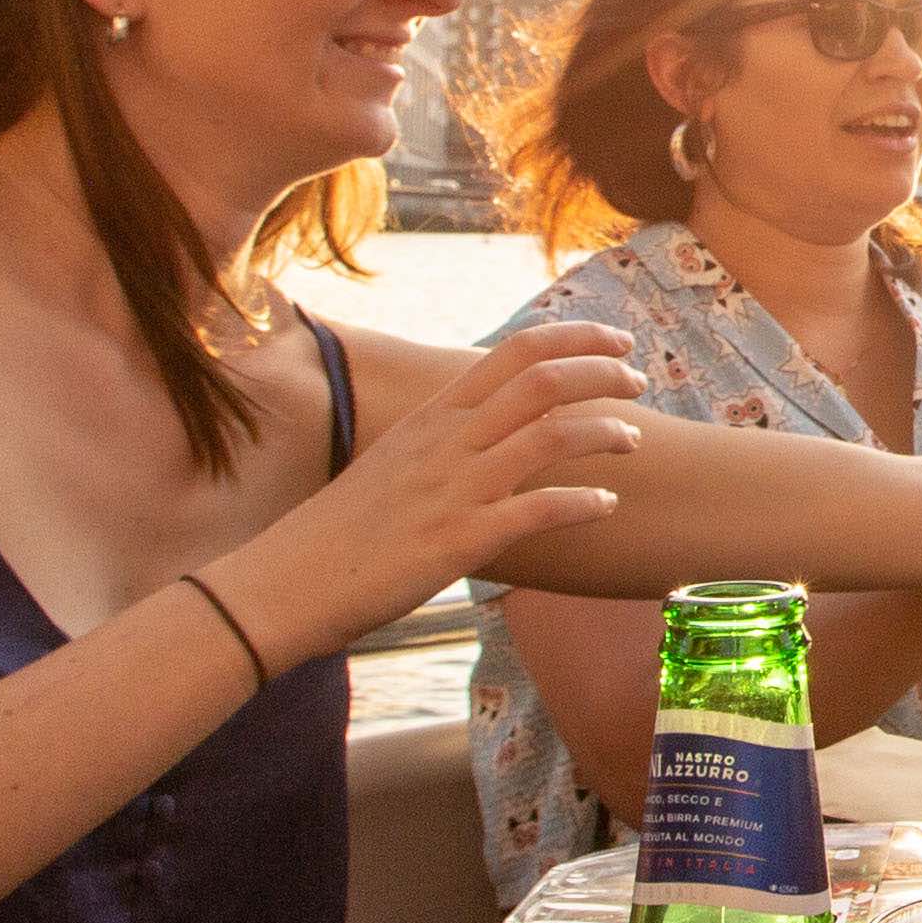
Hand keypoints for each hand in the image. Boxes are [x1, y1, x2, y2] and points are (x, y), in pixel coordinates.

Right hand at [213, 320, 646, 661]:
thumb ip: (441, 442)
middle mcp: (446, 442)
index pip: (514, 352)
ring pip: (550, 434)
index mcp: (431, 418)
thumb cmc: (338, 532)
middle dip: (603, 370)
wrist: (283, 583)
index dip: (575, 339)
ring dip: (605, 431)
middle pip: (543, 380)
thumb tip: (488, 430)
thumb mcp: (391, 464)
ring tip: (635, 438)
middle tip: (638, 379)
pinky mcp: (458, 541)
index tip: (614, 341)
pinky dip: (584, 503)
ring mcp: (453, 489)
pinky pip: (538, 510)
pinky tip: (607, 506)